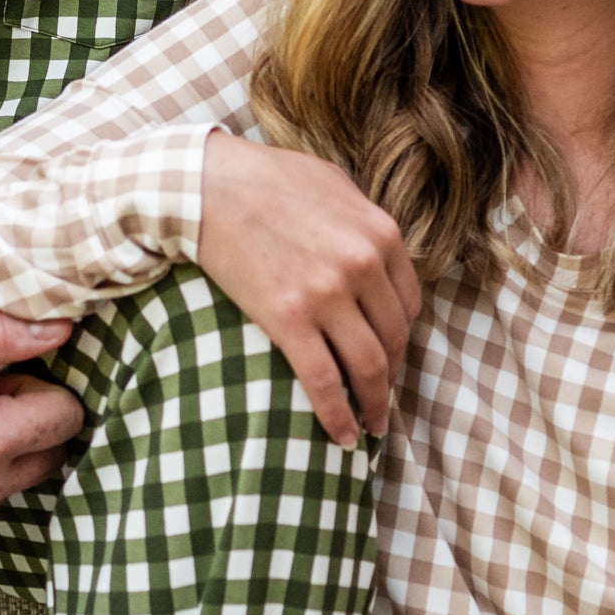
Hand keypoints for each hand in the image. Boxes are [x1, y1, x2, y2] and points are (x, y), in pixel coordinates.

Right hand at [196, 132, 420, 448]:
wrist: (205, 185)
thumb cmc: (265, 179)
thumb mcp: (334, 185)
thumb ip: (362, 221)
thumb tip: (375, 250)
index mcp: (380, 234)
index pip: (409, 303)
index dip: (402, 338)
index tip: (390, 356)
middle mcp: (363, 265)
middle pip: (394, 339)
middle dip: (391, 376)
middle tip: (380, 398)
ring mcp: (327, 293)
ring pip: (369, 367)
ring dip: (374, 405)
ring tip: (370, 426)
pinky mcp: (288, 317)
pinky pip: (323, 380)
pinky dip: (336, 414)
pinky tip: (341, 435)